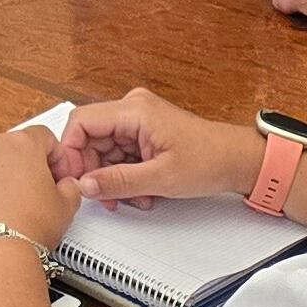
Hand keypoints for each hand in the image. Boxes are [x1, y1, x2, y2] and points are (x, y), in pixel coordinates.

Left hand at [0, 126, 78, 250]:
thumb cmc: (29, 226)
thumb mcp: (66, 206)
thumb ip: (70, 187)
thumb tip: (67, 186)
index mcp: (22, 143)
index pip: (44, 137)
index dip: (55, 158)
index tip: (57, 175)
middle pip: (14, 148)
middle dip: (26, 166)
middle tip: (35, 192)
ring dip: (0, 177)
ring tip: (11, 205)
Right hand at [51, 87, 261, 209]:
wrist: (235, 160)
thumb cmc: (209, 160)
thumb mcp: (159, 178)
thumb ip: (117, 182)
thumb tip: (86, 184)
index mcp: (134, 110)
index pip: (81, 122)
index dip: (71, 151)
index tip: (74, 177)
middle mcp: (133, 109)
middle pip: (90, 139)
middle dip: (95, 171)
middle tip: (106, 196)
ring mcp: (138, 120)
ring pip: (104, 150)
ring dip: (112, 178)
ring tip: (132, 196)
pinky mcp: (143, 132)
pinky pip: (119, 154)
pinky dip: (124, 175)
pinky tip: (141, 190)